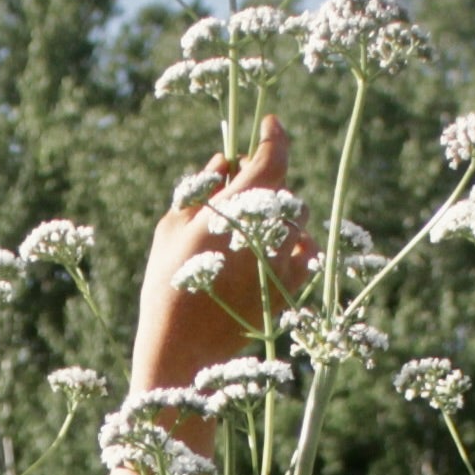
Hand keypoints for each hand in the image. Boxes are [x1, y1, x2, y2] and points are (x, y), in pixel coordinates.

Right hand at [133, 113, 319, 385]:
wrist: (183, 350)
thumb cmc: (167, 286)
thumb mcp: (171, 229)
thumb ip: (201, 190)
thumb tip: (225, 163)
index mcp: (238, 207)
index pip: (272, 155)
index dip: (274, 134)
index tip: (269, 125)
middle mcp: (269, 229)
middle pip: (283, 189)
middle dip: (264, 187)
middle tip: (238, 198)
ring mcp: (285, 259)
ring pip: (297, 221)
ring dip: (278, 219)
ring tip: (249, 236)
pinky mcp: (294, 286)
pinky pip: (308, 252)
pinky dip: (295, 247)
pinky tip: (272, 257)